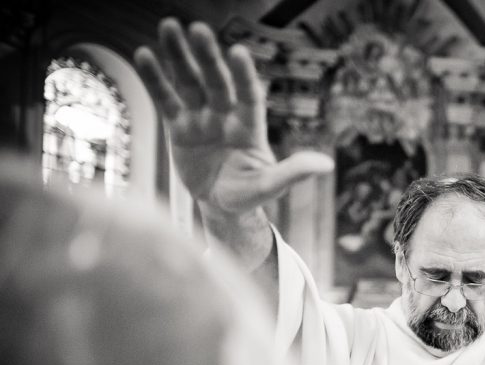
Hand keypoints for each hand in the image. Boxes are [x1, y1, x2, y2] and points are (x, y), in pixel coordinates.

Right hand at [134, 18, 332, 213]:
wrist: (222, 205)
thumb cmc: (250, 194)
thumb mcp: (271, 187)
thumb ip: (294, 173)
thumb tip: (327, 164)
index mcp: (250, 127)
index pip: (249, 96)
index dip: (244, 75)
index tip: (238, 52)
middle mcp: (226, 115)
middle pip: (216, 81)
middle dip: (207, 56)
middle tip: (196, 29)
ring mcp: (202, 118)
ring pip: (189, 82)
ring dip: (178, 56)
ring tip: (167, 26)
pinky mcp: (179, 126)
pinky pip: (167, 99)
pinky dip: (155, 79)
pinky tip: (144, 54)